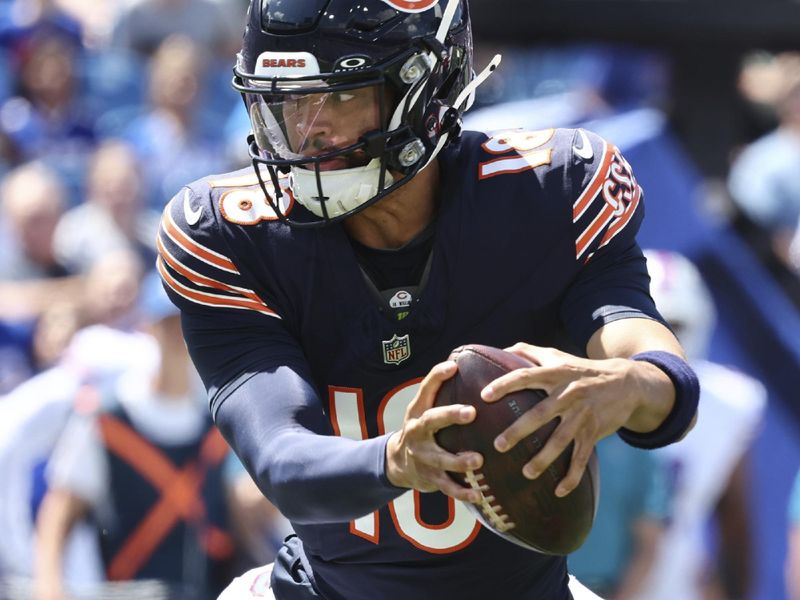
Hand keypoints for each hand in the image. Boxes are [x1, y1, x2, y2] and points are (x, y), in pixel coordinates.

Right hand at [386, 361, 483, 502]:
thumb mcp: (424, 408)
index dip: (437, 376)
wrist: (397, 462)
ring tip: (478, 460)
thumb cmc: (422, 428)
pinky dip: (462, 492)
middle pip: (431, 421)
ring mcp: (422, 456)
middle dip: (450, 415)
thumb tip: (466, 361)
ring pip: (440, 459)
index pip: (426, 388)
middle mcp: (417, 432)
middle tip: (470, 412)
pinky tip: (479, 494)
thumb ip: (441, 391)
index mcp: (418, 411)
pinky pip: (447, 487)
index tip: (454, 366)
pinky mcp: (430, 478)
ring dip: (459, 460)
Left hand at [481, 343, 671, 496]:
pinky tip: (559, 491)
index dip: (505, 384)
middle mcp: (568, 394)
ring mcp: (582, 415)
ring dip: (543, 459)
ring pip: (560, 440)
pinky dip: (572, 476)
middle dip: (519, 430)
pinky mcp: (593, 433)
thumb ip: (529, 352)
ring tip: (526, 473)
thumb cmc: (582, 369)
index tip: (484, 396)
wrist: (627, 382)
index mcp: (556, 374)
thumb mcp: (558, 356)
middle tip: (498, 445)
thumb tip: (500, 351)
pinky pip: (581, 457)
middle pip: (540, 413)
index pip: (526, 377)